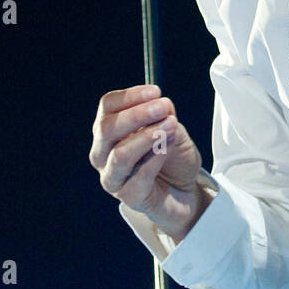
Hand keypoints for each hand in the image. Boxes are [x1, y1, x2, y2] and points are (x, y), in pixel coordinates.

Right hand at [89, 84, 208, 239]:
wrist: (185, 191)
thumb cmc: (172, 157)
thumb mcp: (172, 129)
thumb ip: (164, 116)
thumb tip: (163, 105)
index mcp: (108, 131)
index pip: (108, 107)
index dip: (130, 96)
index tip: (155, 91)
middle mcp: (103, 154)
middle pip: (107, 129)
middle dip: (136, 115)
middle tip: (163, 107)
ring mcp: (113, 178)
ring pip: (120, 154)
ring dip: (147, 136)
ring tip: (170, 126)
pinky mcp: (129, 198)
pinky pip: (139, 177)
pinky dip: (156, 158)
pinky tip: (170, 146)